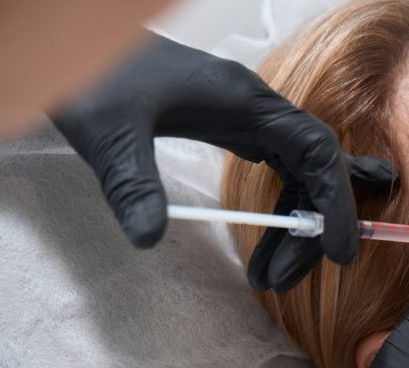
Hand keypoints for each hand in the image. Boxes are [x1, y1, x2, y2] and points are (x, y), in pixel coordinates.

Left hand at [51, 34, 393, 291]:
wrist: (73, 46)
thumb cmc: (91, 76)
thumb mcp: (107, 133)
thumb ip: (132, 185)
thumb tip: (150, 238)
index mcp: (242, 100)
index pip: (316, 151)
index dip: (334, 202)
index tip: (336, 251)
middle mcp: (253, 107)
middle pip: (313, 169)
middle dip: (309, 228)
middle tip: (279, 280)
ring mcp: (243, 115)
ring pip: (296, 173)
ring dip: (293, 225)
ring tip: (267, 274)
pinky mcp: (228, 126)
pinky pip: (275, 169)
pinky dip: (278, 209)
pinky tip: (269, 236)